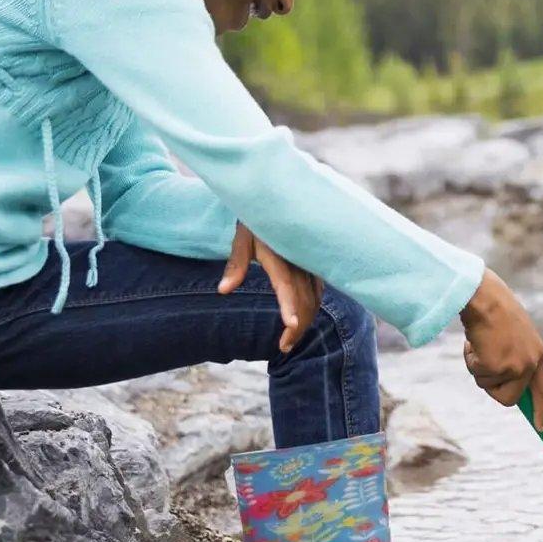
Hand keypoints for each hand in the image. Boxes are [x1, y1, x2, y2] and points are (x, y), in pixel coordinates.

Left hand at [219, 222, 320, 353]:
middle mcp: (299, 260)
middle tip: (284, 348)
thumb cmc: (256, 215)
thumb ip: (236, 264)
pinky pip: (319, 287)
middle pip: (306, 299)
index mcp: (280, 254)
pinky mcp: (314, 261)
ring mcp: (310, 261)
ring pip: (316, 296)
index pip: (288, 285)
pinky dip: (313, 305)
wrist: (277, 193)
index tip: (291, 326)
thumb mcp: (242, 236)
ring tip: (292, 338)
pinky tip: (305, 315)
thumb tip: (223, 291)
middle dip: (298, 326)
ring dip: (307, 319)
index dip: (291, 306)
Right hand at [460, 269, 542, 429]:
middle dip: (492, 387)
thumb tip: (509, 387)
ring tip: (480, 344)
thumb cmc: (494, 310)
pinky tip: (474, 341)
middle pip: (510, 398)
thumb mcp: (514, 336)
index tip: (542, 428)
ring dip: (478, 369)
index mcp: (539, 354)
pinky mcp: (497, 366)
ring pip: (489, 387)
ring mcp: (515, 366)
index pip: (542, 390)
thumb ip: (516, 358)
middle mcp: (532, 363)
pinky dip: (470, 361)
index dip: (542, 410)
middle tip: (483, 365)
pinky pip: (477, 375)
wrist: (483, 296)